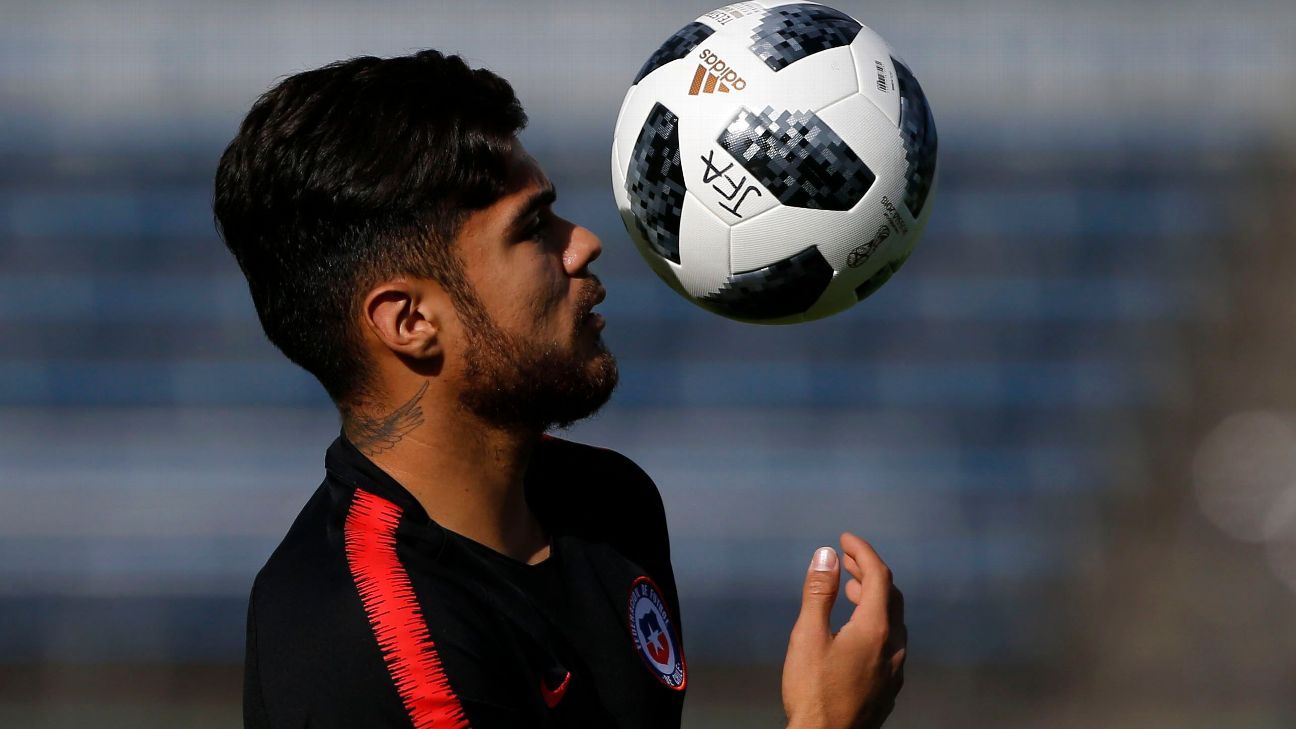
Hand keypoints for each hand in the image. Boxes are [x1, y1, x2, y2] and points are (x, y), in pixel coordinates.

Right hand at [781, 532, 906, 728]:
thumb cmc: (813, 691)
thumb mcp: (807, 636)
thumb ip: (819, 593)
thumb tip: (827, 555)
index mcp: (876, 629)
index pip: (879, 576)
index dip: (863, 551)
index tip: (845, 538)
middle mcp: (893, 646)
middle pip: (891, 596)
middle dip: (870, 572)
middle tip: (847, 559)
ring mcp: (894, 669)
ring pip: (893, 621)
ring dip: (874, 598)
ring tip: (851, 590)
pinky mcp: (889, 687)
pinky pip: (891, 642)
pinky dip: (877, 622)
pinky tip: (857, 631)